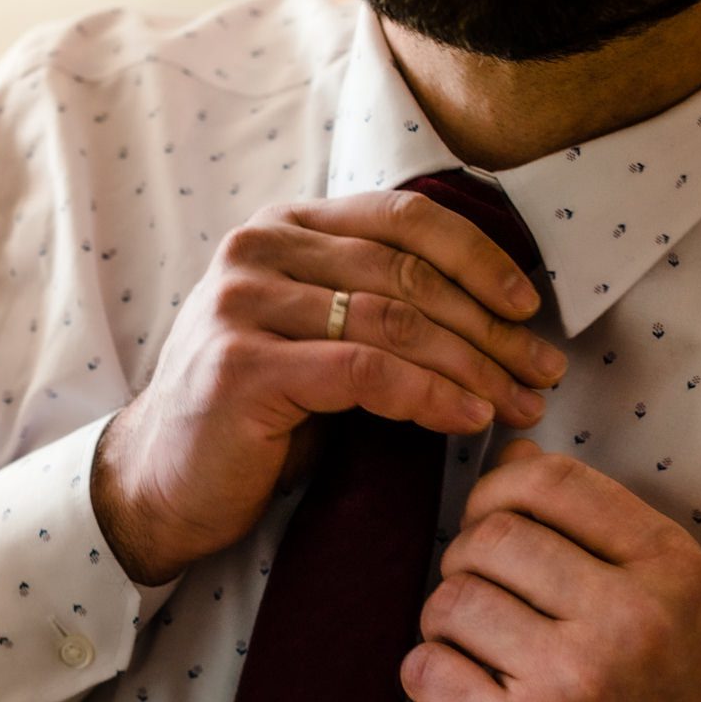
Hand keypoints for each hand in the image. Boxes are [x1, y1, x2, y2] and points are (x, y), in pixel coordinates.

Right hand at [93, 191, 563, 583]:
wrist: (157, 483)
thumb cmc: (249, 416)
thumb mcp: (310, 336)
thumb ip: (371, 303)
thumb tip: (494, 310)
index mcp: (280, 229)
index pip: (402, 218)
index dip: (479, 257)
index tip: (528, 307)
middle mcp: (254, 251)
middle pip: (406, 275)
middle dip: (490, 328)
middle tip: (542, 372)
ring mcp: (242, 306)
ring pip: (394, 323)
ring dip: (473, 368)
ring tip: (518, 404)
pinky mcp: (243, 367)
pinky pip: (366, 373)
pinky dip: (429, 398)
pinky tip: (466, 419)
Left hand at [400, 439, 700, 701]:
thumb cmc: (648, 700)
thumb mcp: (653, 600)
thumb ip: (586, 524)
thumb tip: (511, 448)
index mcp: (667, 568)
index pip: (548, 480)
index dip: (495, 492)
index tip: (491, 525)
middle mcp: (626, 619)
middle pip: (485, 538)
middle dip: (463, 564)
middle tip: (482, 603)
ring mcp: (569, 682)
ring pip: (447, 599)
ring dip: (444, 623)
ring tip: (477, 652)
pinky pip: (424, 666)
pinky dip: (429, 675)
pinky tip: (464, 694)